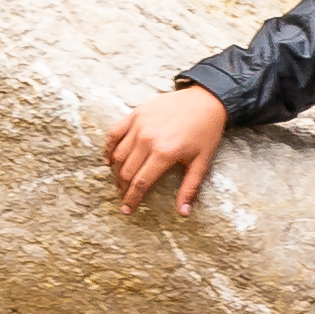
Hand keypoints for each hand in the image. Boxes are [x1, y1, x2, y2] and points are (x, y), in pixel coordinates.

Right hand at [106, 84, 227, 211]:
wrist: (205, 100)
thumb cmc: (205, 132)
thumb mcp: (202, 162)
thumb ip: (189, 188)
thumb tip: (183, 213)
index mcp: (164, 153)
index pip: (141, 183)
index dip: (132, 199)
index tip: (127, 210)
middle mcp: (148, 139)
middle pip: (127, 171)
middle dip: (123, 189)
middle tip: (124, 198)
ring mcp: (139, 124)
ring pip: (119, 155)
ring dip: (116, 172)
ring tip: (120, 183)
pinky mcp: (136, 113)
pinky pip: (115, 133)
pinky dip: (109, 148)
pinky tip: (109, 160)